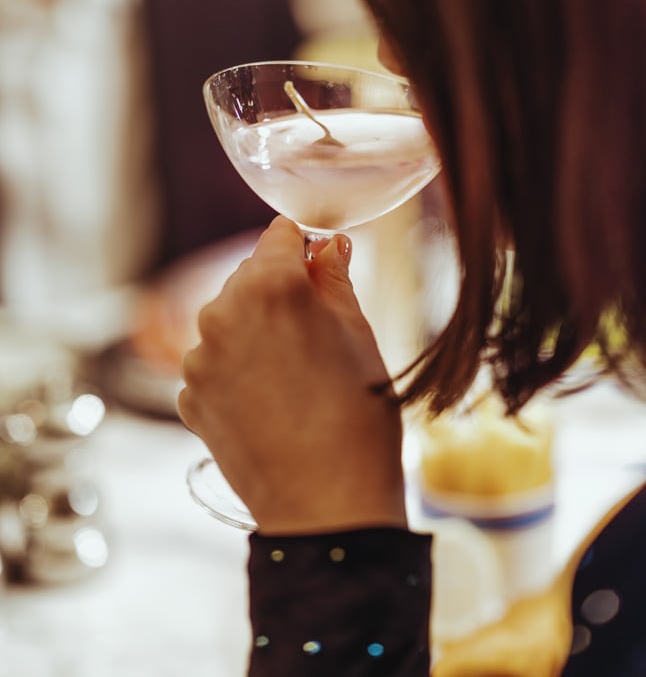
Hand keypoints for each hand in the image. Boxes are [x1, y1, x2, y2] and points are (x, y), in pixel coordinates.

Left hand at [177, 216, 407, 534]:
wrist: (326, 507)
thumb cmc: (357, 417)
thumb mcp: (358, 334)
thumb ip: (334, 278)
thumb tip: (327, 246)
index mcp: (270, 285)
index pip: (280, 235)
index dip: (305, 246)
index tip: (320, 262)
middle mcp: (222, 312)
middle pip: (250, 275)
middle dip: (280, 289)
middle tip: (317, 328)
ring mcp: (198, 357)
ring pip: (229, 319)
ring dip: (256, 329)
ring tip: (295, 372)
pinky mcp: (189, 395)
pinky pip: (214, 360)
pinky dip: (237, 368)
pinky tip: (270, 398)